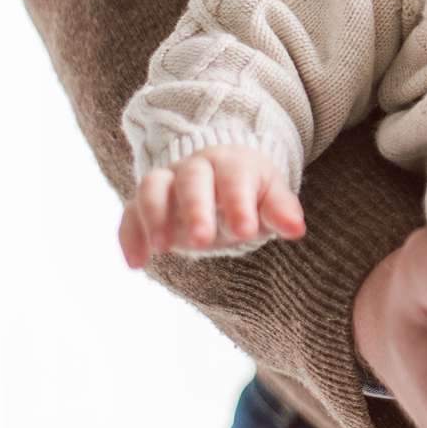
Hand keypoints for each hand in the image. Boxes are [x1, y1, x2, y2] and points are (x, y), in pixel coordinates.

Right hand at [118, 144, 305, 267]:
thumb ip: (281, 211)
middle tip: (202, 241)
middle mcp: (195, 167)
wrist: (220, 176)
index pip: (234, 177)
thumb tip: (296, 230)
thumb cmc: (250, 191)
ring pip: (152, 187)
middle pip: (191, 179)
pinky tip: (136, 263)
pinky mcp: (144, 202)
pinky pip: (129, 213)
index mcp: (232, 164)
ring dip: (155, 216)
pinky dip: (129, 236)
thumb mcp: (270, 197)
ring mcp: (167, 182)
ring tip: (163, 249)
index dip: (238, 203)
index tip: (245, 232)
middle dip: (195, 208)